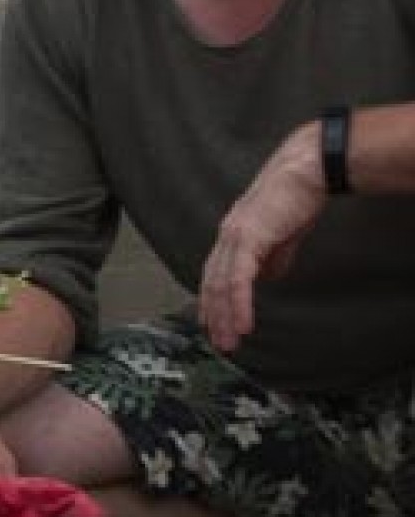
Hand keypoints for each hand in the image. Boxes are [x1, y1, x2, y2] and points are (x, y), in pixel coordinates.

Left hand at [199, 123, 323, 352]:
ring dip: (225, 317)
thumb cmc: (296, 198)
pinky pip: (237, 280)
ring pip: (220, 286)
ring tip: (229, 342)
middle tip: (219, 343)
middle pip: (212, 284)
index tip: (213, 324)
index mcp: (232, 236)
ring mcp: (234, 237)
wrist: (305, 172)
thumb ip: (272, 257)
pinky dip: (239, 305)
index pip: (214, 274)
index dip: (211, 301)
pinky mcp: (247, 239)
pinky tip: (243, 324)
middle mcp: (226, 237)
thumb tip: (268, 277)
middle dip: (215, 317)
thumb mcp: (282, 235)